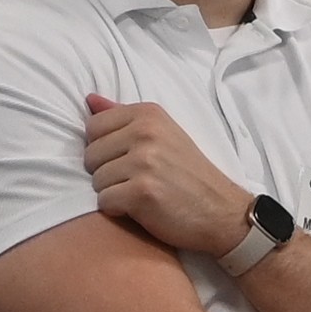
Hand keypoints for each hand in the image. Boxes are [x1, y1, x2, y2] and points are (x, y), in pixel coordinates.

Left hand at [80, 94, 254, 260]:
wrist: (221, 211)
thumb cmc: (188, 174)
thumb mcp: (162, 134)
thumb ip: (123, 116)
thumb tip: (89, 100)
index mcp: (148, 114)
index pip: (93, 127)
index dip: (103, 149)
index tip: (127, 159)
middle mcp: (145, 132)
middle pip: (90, 155)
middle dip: (106, 173)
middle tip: (137, 180)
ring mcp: (144, 161)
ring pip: (96, 181)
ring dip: (113, 193)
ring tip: (141, 193)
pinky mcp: (142, 192)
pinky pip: (104, 202)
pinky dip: (118, 210)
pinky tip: (141, 208)